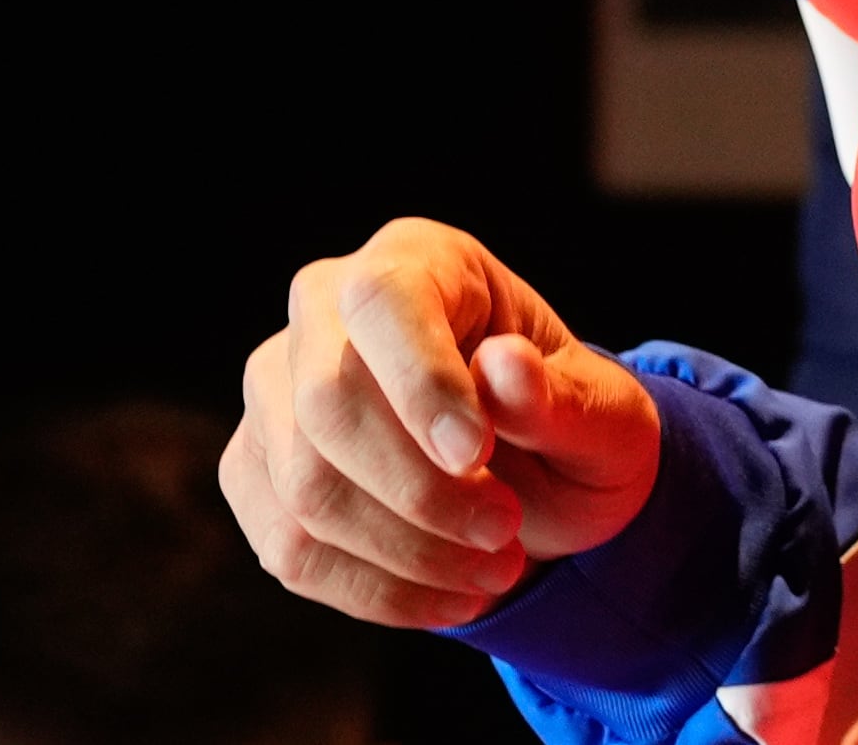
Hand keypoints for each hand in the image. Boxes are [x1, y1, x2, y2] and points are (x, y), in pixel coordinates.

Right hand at [220, 217, 662, 628]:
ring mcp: (276, 387)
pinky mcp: (255, 467)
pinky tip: (444, 598)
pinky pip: (288, 546)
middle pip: (328, 403)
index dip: (420, 382)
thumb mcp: (602, 413)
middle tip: (505, 534)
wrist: (530, 477)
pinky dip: (374, 590)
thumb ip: (559, 396)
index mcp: (418, 259)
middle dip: (422, 494)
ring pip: (305, 486)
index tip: (479, 456)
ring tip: (492, 569)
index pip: (382, 301)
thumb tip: (504, 368)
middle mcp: (324, 306)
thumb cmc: (564, 423)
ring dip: (407, 553)